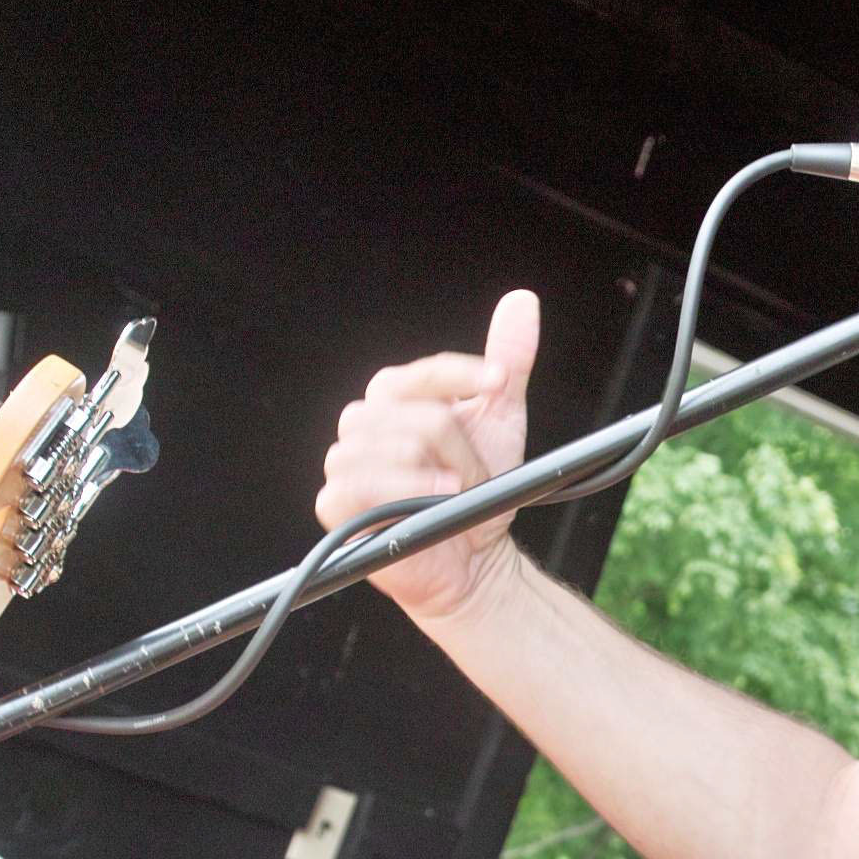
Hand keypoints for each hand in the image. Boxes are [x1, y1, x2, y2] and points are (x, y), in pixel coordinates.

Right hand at [318, 289, 539, 623]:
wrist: (475, 557)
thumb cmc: (481, 489)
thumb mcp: (502, 419)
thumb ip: (509, 362)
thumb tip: (523, 301)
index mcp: (396, 398)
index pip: (422, 371)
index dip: (462, 374)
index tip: (500, 382)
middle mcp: (364, 423)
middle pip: (414, 415)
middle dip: (457, 448)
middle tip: (474, 477)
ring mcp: (346, 462)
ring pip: (390, 447)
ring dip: (435, 476)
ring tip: (455, 496)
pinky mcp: (336, 503)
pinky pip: (357, 484)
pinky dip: (400, 494)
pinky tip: (428, 505)